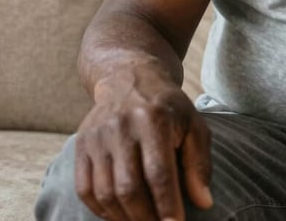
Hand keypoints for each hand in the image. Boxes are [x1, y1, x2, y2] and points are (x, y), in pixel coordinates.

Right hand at [74, 67, 212, 220]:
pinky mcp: (81, 145)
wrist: (130, 79)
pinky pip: (85, 189)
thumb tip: (204, 202)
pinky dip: (101, 210)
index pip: (159, 172)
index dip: (167, 204)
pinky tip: (119, 215)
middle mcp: (121, 126)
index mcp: (154, 118)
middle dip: (145, 218)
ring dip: (124, 218)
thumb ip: (199, 163)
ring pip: (105, 192)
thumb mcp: (193, 125)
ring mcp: (97, 136)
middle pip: (129, 187)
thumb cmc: (169, 107)